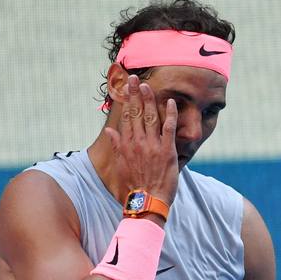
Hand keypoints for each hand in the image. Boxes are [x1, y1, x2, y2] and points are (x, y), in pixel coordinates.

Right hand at [102, 74, 179, 204]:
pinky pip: (169, 129)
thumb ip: (116, 146)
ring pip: (150, 117)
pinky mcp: (167, 151)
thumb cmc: (134, 185)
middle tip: (134, 78)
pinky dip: (170, 115)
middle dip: (135, 94)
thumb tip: (109, 131)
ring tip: (147, 86)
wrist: (146, 201)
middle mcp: (138, 142)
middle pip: (136, 113)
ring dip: (149, 100)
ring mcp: (152, 145)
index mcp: (126, 144)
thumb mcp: (121, 164)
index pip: (126, 116)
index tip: (126, 86)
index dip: (127, 100)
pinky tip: (171, 103)